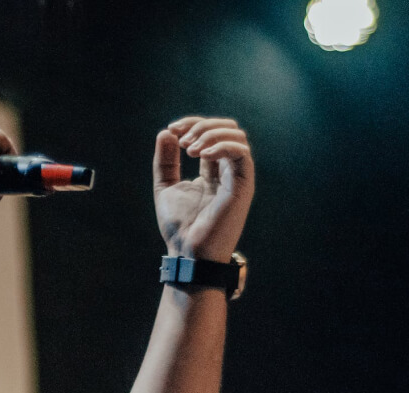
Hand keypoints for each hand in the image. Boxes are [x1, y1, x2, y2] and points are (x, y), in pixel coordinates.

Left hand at [154, 117, 253, 261]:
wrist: (188, 252)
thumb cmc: (179, 227)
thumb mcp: (165, 187)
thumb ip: (166, 161)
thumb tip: (166, 132)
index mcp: (211, 171)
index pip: (209, 134)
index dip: (192, 124)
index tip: (172, 130)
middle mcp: (226, 172)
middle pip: (226, 129)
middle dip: (201, 125)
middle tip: (182, 139)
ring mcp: (236, 177)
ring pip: (236, 136)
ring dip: (210, 133)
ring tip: (190, 148)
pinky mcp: (243, 186)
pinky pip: (241, 153)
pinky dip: (221, 145)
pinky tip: (201, 154)